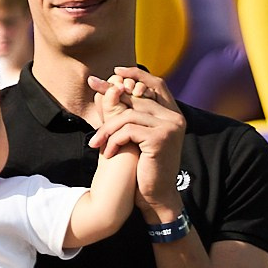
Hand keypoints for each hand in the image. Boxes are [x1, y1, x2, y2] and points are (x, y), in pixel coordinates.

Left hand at [89, 68, 188, 221]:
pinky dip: (113, 141)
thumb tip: (108, 89)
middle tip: (92, 88)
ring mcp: (170, 127)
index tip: (115, 71)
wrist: (155, 196)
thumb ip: (127, 113)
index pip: (156, 83)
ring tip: (96, 143)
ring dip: (107, 129)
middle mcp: (175, 117)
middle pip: (136, 98)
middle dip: (111, 94)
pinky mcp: (161, 138)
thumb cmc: (143, 167)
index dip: (137, 73)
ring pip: (128, 115)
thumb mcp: (134, 136)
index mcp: (172, 114)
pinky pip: (128, 130)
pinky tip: (108, 154)